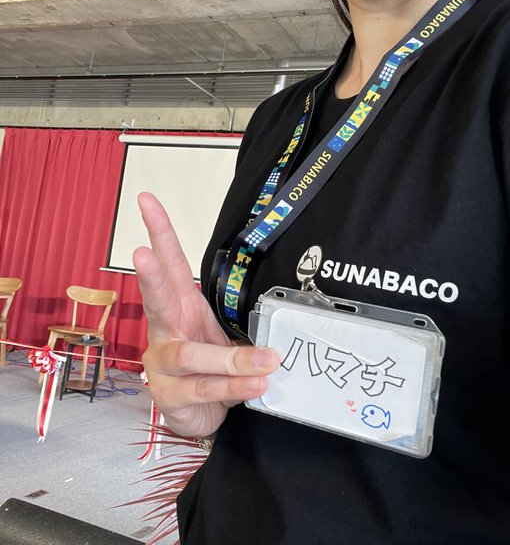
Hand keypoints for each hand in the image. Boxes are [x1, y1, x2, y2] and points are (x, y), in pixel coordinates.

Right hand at [133, 192, 279, 437]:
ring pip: (190, 355)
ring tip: (266, 361)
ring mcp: (162, 364)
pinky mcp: (168, 395)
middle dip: (150, 276)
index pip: (172, 265)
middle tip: (141, 253)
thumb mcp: (225, 337)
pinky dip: (235, 386)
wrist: (200, 415)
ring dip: (230, 359)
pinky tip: (257, 385)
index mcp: (182, 307)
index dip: (160, 233)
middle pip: (156, 299)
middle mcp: (166, 331)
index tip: (147, 201)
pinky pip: (204, 388)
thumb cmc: (212, 367)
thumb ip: (243, 326)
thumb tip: (281, 316)